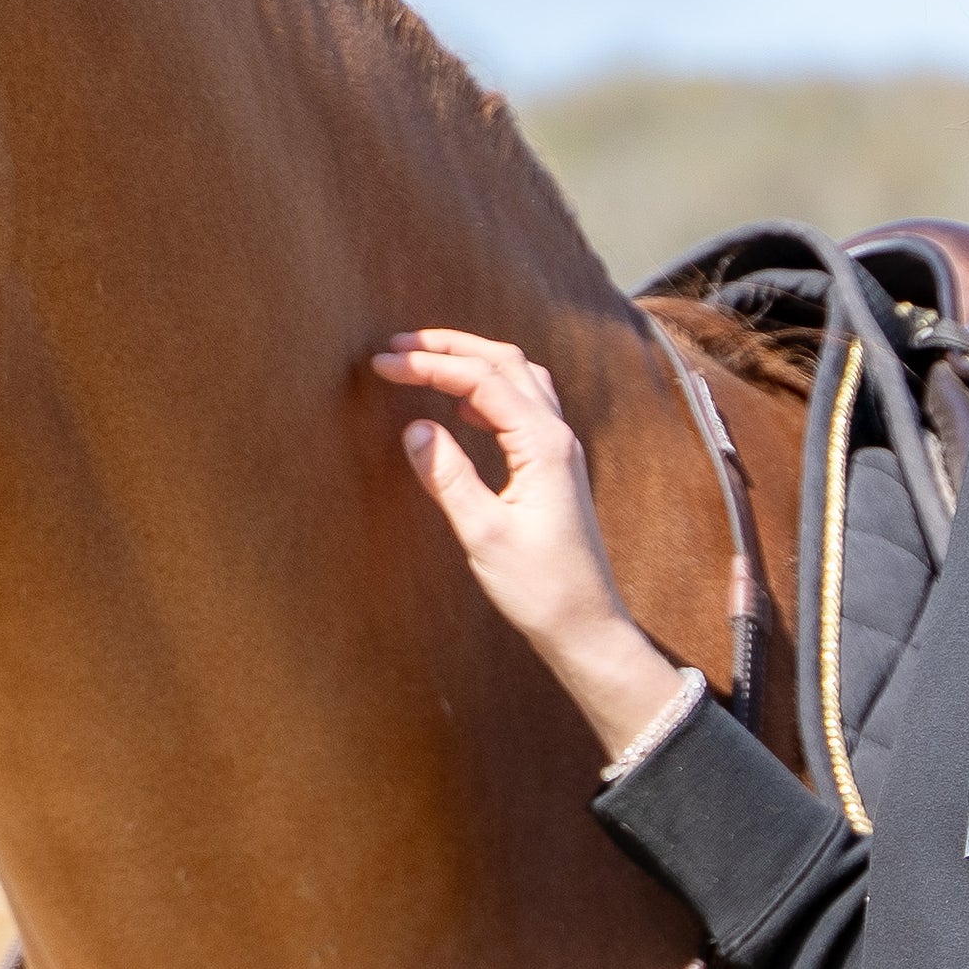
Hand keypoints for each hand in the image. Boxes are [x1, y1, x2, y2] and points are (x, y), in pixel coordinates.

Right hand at [368, 326, 687, 758]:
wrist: (585, 625)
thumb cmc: (539, 588)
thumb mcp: (483, 533)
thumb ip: (447, 476)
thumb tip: (414, 428)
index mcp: (543, 445)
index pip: (481, 380)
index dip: (429, 365)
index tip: (382, 365)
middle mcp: (558, 436)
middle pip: (505, 362)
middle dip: (451, 346)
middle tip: (397, 344)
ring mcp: (560, 449)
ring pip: (519, 378)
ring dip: (473, 361)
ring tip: (425, 361)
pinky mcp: (555, 467)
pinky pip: (525, 407)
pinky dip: (490, 392)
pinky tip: (463, 409)